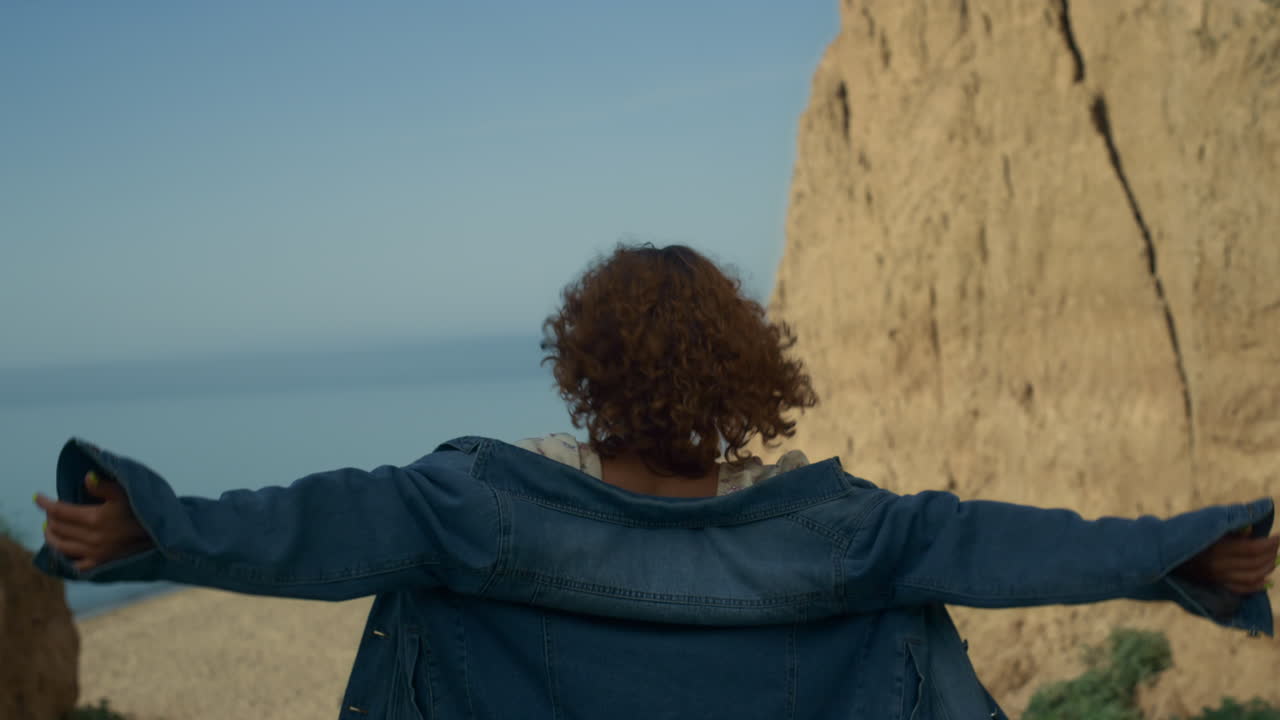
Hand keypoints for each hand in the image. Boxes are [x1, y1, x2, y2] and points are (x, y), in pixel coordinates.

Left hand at [35, 471, 153, 571]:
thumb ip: (105, 485)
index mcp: (95, 518)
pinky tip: (63, 549)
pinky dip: (65, 556)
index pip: (60, 510)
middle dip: (50, 517)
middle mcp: (91, 538)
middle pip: (58, 528)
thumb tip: (86, 478)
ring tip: (48, 528)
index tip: (37, 497)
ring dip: (51, 536)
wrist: (161, 536)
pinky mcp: (100, 562)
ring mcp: (95, 552)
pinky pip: (75, 564)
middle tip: (49, 510)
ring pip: (61, 546)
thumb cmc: (143, 511)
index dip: (45, 503)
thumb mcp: (127, 493)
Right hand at [1175, 528, 1278, 594]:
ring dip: (1267, 569)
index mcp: (1215, 548)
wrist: (1161, 553)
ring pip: (1251, 578)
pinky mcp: (1215, 585)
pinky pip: (1240, 589)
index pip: (1251, 549)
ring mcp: (1217, 578)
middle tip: (1275, 545)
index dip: (1269, 543)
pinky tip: (1265, 580)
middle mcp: (1218, 566)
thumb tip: (1252, 529)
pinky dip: (1256, 586)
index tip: (1277, 536)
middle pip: (1254, 564)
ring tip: (1273, 559)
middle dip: (1270, 554)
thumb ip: (1229, 526)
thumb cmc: (1183, 533)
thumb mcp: (1204, 524)